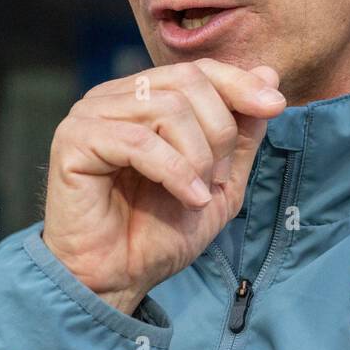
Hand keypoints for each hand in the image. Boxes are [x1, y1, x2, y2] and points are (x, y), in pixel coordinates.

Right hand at [40, 58, 284, 314]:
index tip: (275, 107)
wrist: (117, 279)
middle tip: (218, 177)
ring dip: (197, 156)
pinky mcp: (74, 140)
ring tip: (198, 194)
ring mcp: (90, 115)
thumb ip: (242, 130)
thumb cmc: (160, 232)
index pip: (198, 70)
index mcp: (143, 97)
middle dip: (219, 131)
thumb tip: (268, 75)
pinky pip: (138, 140)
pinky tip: (188, 198)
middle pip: (187, 81)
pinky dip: (175, 171)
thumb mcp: (220, 179)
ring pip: (167, 108)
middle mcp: (113, 97)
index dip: (239, 84)